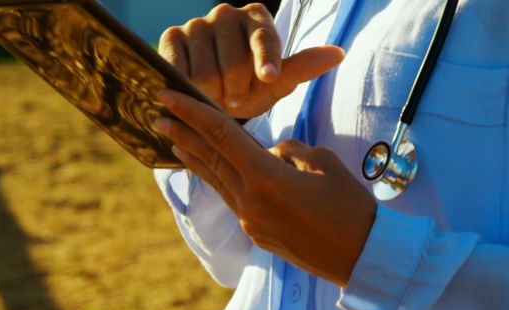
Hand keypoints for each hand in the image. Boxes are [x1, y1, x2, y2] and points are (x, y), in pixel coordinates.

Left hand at [153, 89, 376, 286]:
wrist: (362, 257)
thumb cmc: (350, 206)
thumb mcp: (322, 162)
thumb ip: (289, 150)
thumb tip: (271, 153)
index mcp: (265, 178)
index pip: (220, 135)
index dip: (191, 112)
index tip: (168, 96)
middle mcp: (250, 201)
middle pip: (209, 158)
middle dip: (182, 133)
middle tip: (158, 114)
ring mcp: (251, 221)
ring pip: (217, 181)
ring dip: (194, 158)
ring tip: (172, 140)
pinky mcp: (257, 234)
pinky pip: (234, 198)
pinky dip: (219, 179)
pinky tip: (211, 170)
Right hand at [158, 3, 344, 118]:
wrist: (210, 96)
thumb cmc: (248, 87)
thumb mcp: (276, 83)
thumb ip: (302, 68)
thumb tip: (338, 54)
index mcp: (257, 18)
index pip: (264, 38)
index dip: (266, 60)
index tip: (268, 78)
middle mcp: (226, 13)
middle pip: (233, 62)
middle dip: (236, 91)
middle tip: (234, 97)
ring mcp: (196, 24)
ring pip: (205, 72)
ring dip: (211, 95)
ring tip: (214, 95)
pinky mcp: (170, 38)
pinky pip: (178, 70)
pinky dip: (186, 88)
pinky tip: (191, 91)